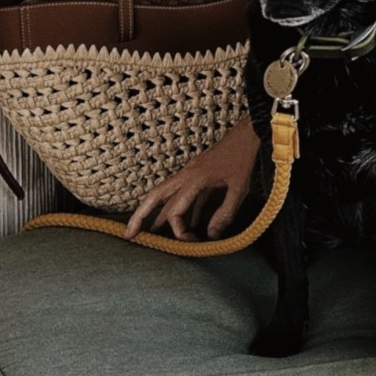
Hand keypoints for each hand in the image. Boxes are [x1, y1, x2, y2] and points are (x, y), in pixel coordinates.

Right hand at [125, 118, 259, 239]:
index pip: (175, 211)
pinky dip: (183, 209)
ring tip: (149, 232)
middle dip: (139, 215)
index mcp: (194, 180)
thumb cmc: (243, 158)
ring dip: (156, 213)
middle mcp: (186, 176)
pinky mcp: (198, 174)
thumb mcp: (239, 188)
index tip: (192, 241)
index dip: (180, 231)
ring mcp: (190, 174)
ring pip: (166, 194)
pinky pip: (185, 194)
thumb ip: (225, 213)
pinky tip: (189, 223)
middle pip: (155, 196)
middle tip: (128, 235)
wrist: (247, 133)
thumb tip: (211, 235)